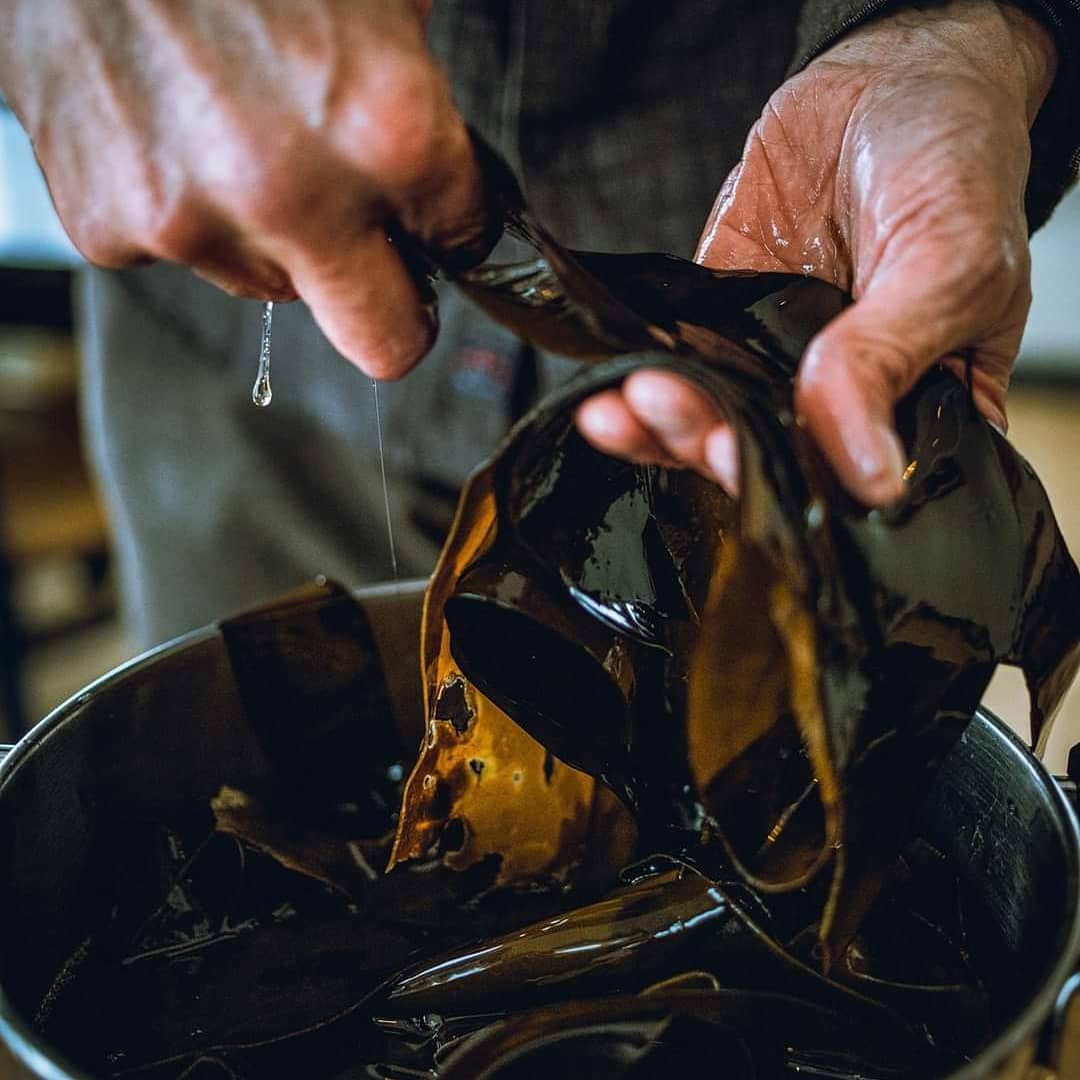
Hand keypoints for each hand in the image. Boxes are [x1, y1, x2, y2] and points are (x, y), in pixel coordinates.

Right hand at [0, 0, 481, 377]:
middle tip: (379, 255)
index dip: (452, 228)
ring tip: (239, 128)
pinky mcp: (110, 227)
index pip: (462, 243)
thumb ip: (419, 104)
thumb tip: (441, 184)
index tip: (436, 225)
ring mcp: (191, 221)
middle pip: (385, 341)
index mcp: (387, 128)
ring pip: (275, 287)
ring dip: (276, 233)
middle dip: (393, 307)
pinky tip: (174, 127)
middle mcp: (291, 194)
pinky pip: (187, 254)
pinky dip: (191, 206)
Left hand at [576, 0, 1057, 505]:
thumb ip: (888, 361)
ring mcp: (776, 360)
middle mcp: (842, 398)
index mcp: (917, 408)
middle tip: (671, 416)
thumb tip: (864, 470)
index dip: (794, 486)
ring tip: (629, 403)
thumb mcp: (948, 265)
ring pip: (713, 420)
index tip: (743, 462)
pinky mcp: (722, 319)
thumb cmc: (957, 165)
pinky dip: (642, 375)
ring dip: (664, 425)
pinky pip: (678, 362)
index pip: (850, 484)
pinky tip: (611, 384)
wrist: (893, 78)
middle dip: (710, 448)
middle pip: (766, 458)